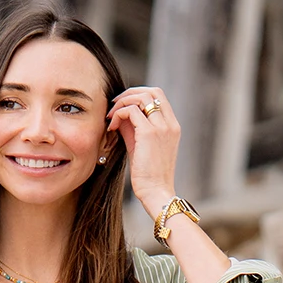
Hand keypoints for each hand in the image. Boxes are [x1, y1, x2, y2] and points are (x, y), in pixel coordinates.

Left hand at [107, 85, 179, 214]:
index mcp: (172, 125)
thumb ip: (134, 128)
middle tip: (114, 105)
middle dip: (130, 93)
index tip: (122, 105)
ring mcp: (162, 127)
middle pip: (153, 91)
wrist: (155, 191)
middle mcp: (170, 123)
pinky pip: (132, 112)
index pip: (159, 96)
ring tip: (111, 117)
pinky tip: (111, 127)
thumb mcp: (141, 146)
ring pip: (142, 98)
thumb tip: (120, 115)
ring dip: (122, 103)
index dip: (138, 94)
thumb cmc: (147, 174)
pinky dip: (118, 114)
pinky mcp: (149, 134)